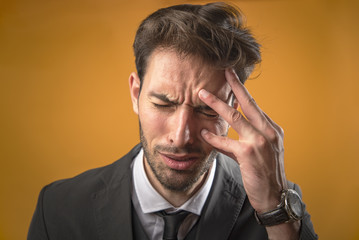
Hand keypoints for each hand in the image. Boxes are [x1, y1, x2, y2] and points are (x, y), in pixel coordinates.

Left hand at [198, 68, 286, 212]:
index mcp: (271, 129)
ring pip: (234, 117)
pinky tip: (203, 133)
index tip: (233, 77)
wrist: (274, 195)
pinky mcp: (249, 153)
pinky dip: (213, 137)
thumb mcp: (259, 150)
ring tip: (203, 94)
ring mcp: (259, 141)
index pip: (254, 105)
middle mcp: (268, 131)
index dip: (242, 91)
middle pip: (248, 103)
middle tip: (224, 71)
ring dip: (217, 104)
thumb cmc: (266, 172)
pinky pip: (226, 142)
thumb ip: (244, 137)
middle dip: (235, 86)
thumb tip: (224, 128)